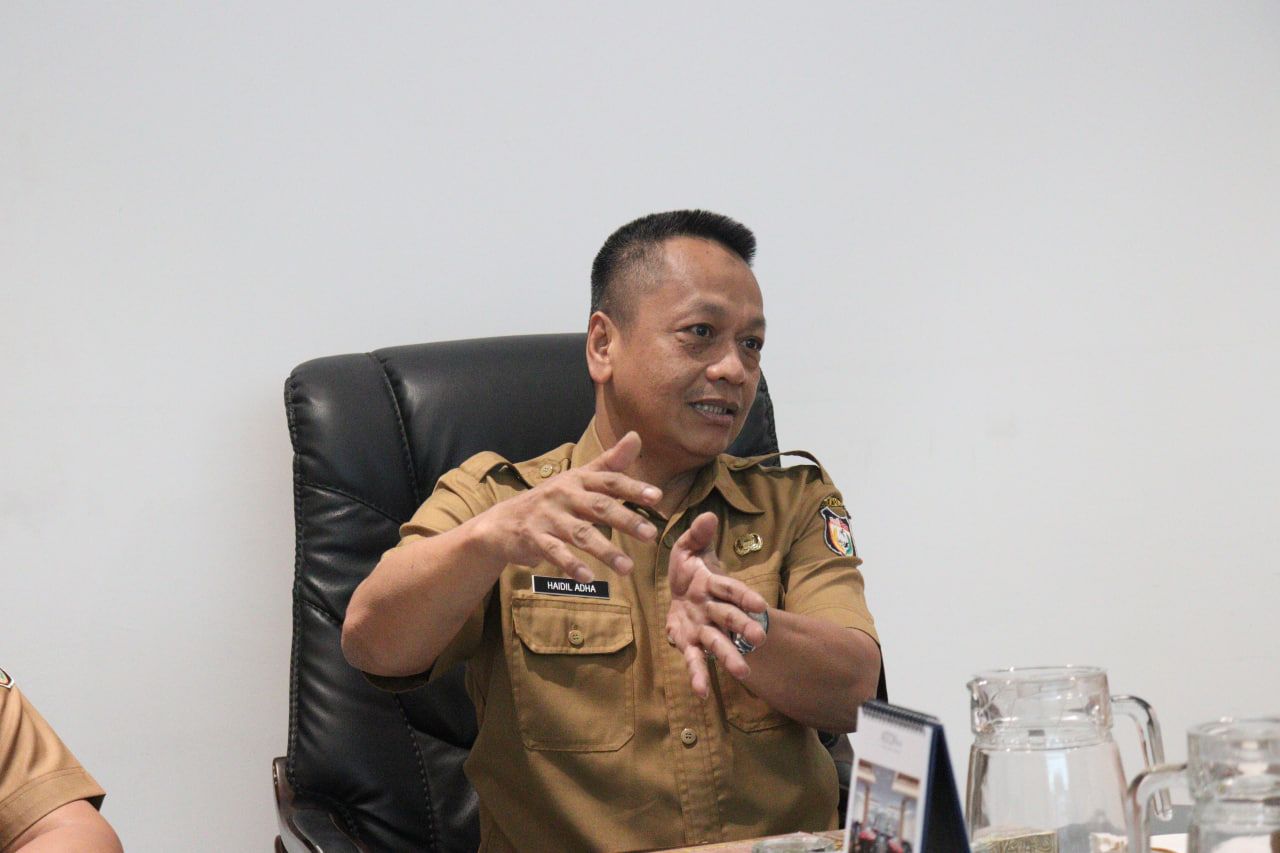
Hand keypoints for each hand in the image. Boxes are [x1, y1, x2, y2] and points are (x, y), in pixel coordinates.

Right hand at [475, 431, 661, 582]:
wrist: (503, 521)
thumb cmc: (551, 500)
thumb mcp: (579, 478)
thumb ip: (610, 462)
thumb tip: (636, 436)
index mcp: (578, 480)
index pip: (609, 481)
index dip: (633, 488)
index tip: (657, 497)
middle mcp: (564, 495)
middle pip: (599, 506)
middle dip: (626, 520)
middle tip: (650, 534)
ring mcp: (548, 517)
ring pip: (580, 533)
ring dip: (605, 550)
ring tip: (628, 568)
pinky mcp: (533, 538)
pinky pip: (554, 552)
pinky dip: (571, 565)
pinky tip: (588, 578)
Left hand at [665, 511, 768, 697]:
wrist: (676, 593)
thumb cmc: (688, 570)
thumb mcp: (687, 549)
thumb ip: (697, 536)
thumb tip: (707, 515)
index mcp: (713, 586)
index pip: (731, 589)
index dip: (744, 596)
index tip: (759, 604)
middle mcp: (713, 610)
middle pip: (730, 619)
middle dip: (744, 628)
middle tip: (759, 638)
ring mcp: (703, 630)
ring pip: (719, 644)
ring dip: (730, 657)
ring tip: (742, 673)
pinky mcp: (690, 644)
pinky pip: (695, 662)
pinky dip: (698, 677)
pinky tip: (701, 694)